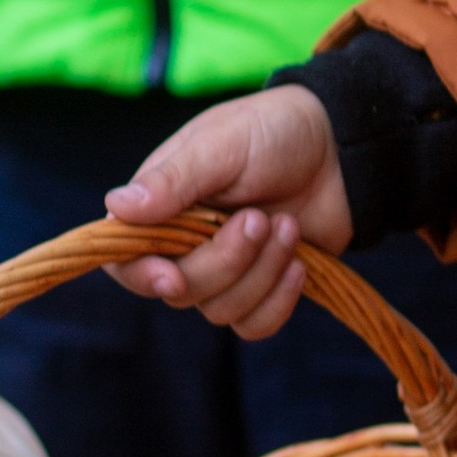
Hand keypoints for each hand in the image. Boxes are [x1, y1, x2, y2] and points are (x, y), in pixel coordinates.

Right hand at [106, 86, 351, 338]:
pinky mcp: (262, 287)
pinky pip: (253, 325)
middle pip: (180, 290)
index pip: (125, 260)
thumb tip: (115, 206)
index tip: (172, 275)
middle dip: (225, 260)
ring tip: (287, 226)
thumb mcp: (222, 143)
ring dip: (260, 272)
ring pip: (220, 309)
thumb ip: (173, 179)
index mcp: (161, 207)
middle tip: (260, 218)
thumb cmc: (274, 131)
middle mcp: (184, 244)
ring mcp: (224, 269)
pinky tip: (299, 264)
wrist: (341, 146)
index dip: (142, 275)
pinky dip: (277, 301)